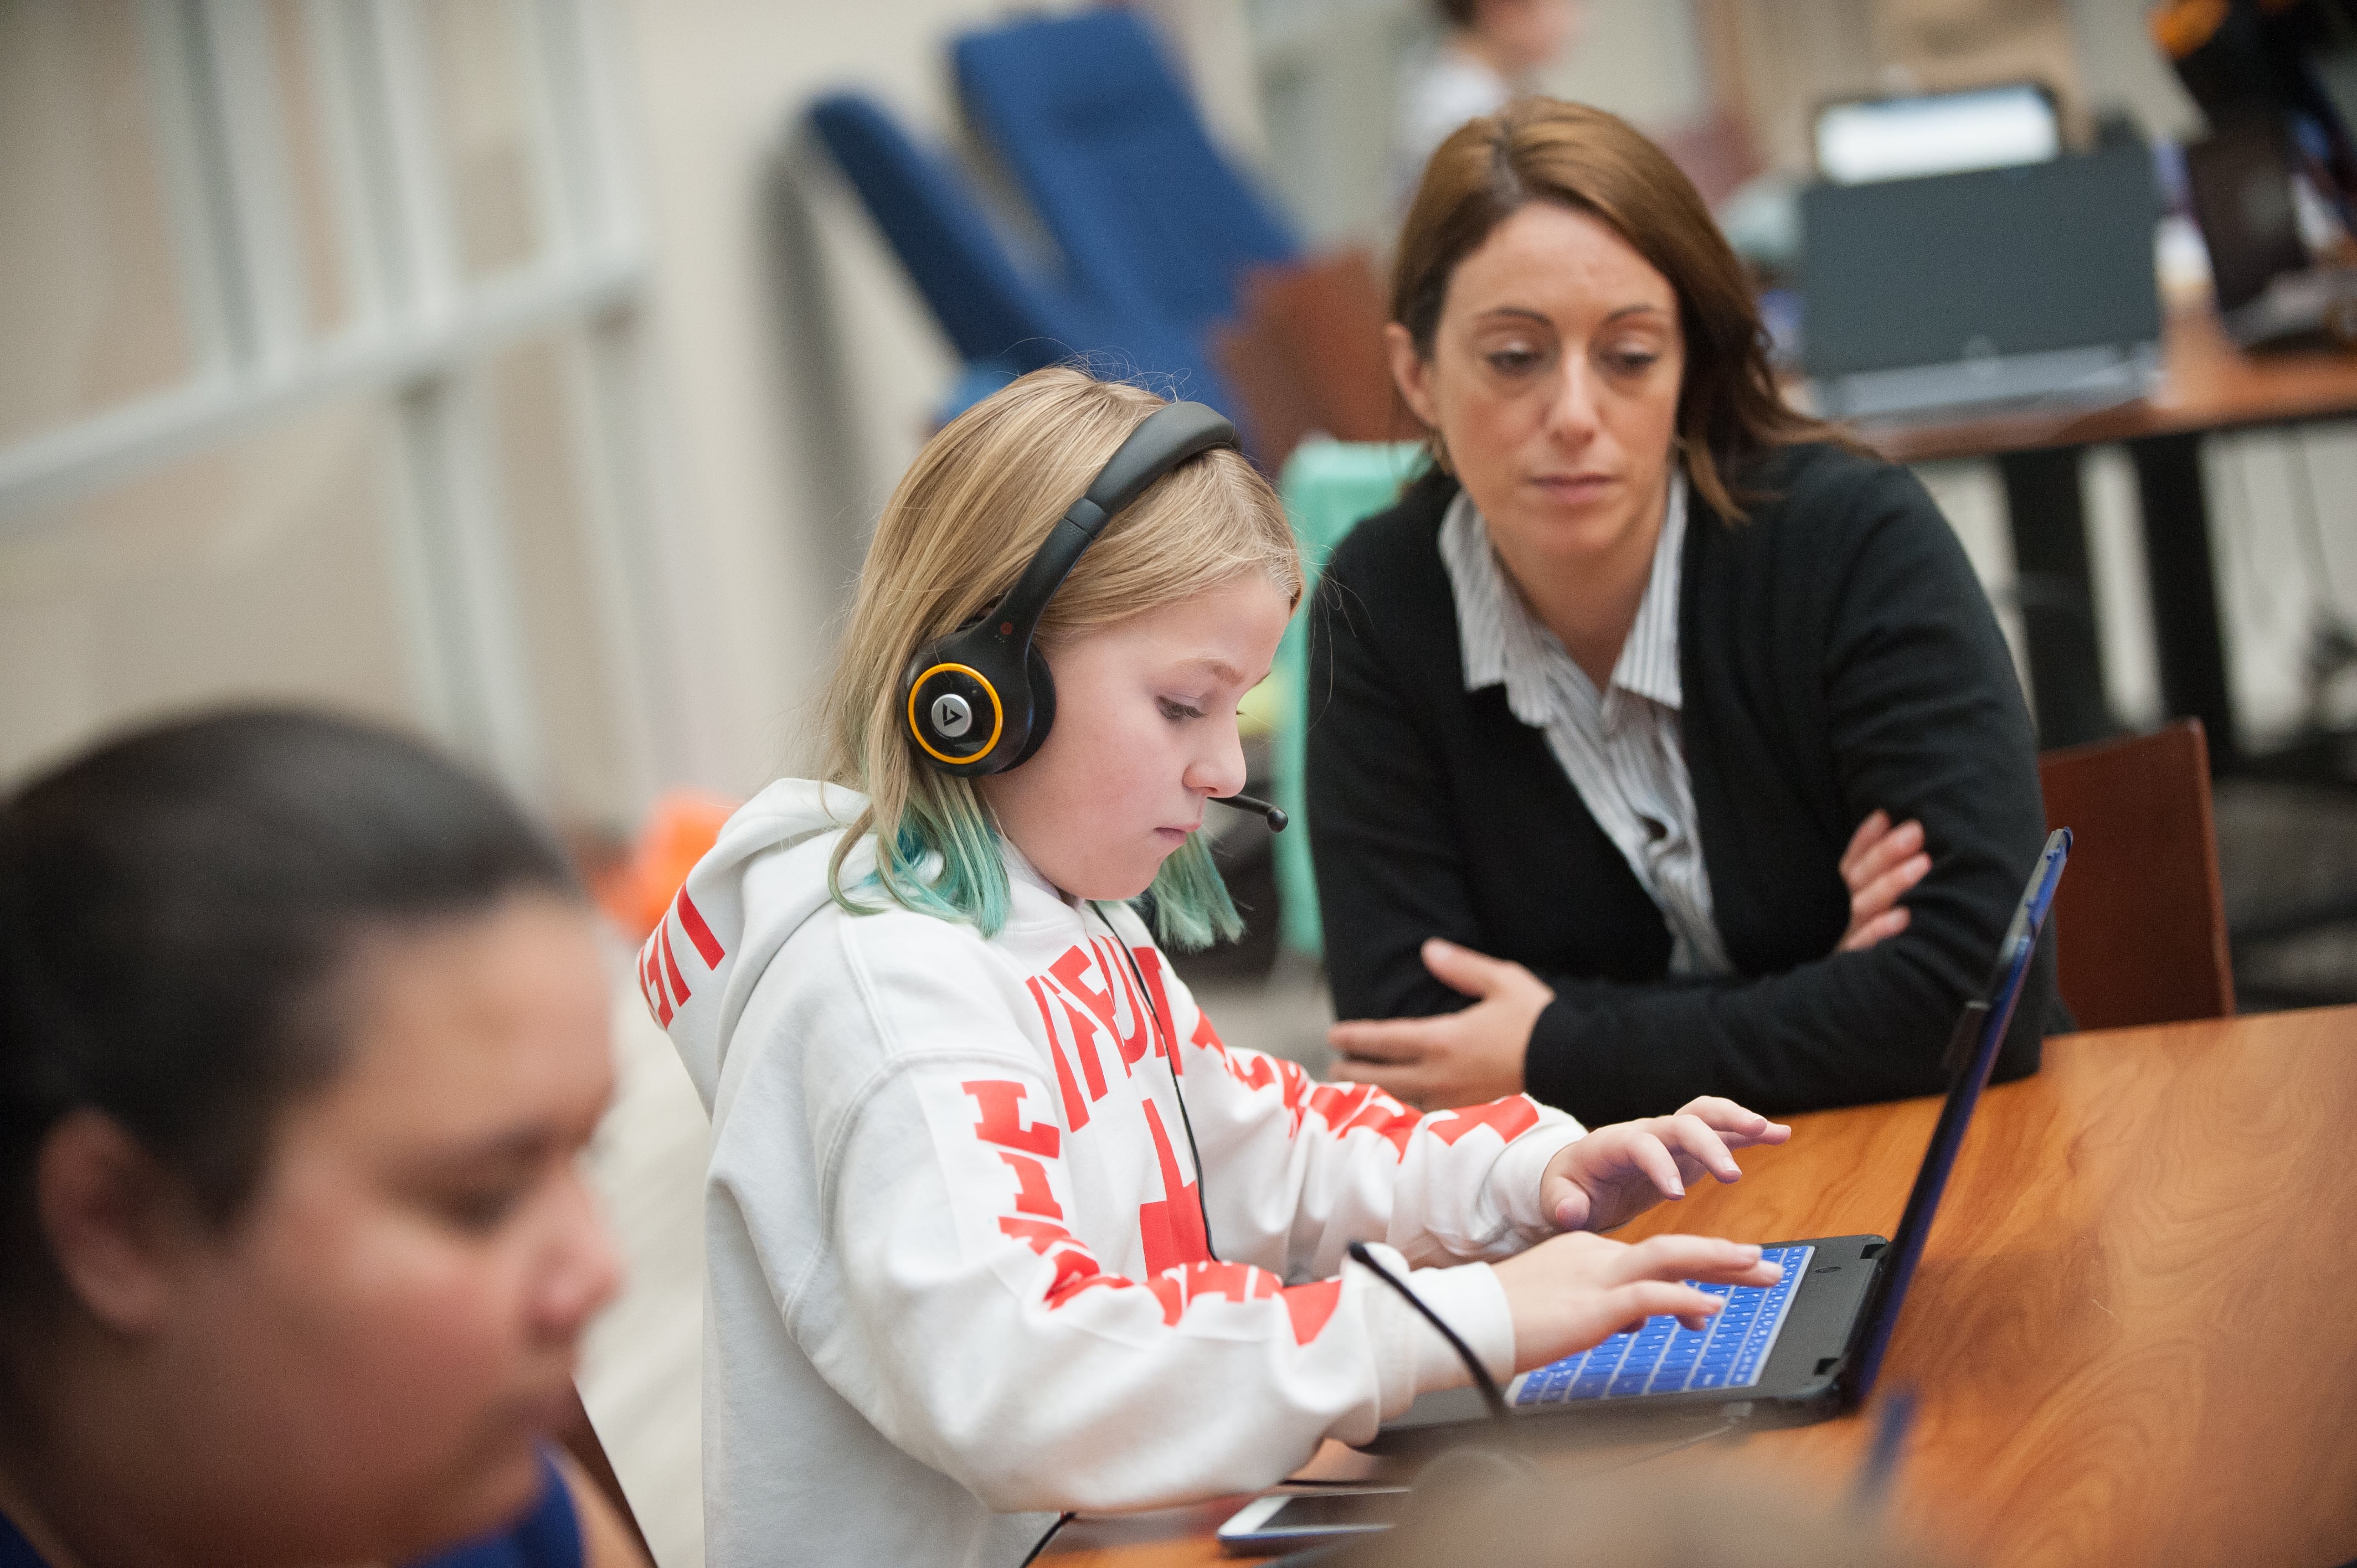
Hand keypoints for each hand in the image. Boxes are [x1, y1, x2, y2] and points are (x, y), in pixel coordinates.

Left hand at [1325, 938, 1551, 1108]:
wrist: (1574, 1065)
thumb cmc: (1537, 1019)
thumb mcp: (1501, 981)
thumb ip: (1461, 967)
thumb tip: (1428, 950)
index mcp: (1443, 1041)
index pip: (1385, 1041)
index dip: (1355, 1038)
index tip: (1333, 1035)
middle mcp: (1441, 1074)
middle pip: (1384, 1077)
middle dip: (1355, 1071)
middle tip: (1334, 1067)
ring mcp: (1455, 1099)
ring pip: (1403, 1099)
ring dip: (1377, 1092)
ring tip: (1360, 1087)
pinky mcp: (1472, 1113)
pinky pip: (1427, 1113)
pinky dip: (1406, 1108)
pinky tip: (1403, 1105)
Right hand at [1491, 1231, 1785, 1371]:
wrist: (1463, 1320)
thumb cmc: (1500, 1320)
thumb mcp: (1560, 1310)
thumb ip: (1600, 1309)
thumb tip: (1633, 1322)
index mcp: (1586, 1253)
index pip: (1652, 1259)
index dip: (1695, 1273)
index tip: (1721, 1291)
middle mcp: (1596, 1255)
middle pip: (1673, 1250)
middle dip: (1725, 1257)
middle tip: (1767, 1265)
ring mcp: (1596, 1277)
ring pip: (1670, 1258)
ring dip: (1719, 1264)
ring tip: (1757, 1269)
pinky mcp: (1593, 1303)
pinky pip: (1649, 1296)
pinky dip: (1684, 1300)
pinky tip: (1710, 1308)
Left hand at [1541, 1097, 1792, 1233]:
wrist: (1582, 1174)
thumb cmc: (1571, 1187)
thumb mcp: (1557, 1198)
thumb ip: (1562, 1204)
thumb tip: (1568, 1211)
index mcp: (1615, 1145)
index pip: (1642, 1146)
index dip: (1659, 1166)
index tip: (1676, 1194)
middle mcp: (1648, 1133)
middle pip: (1682, 1125)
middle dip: (1707, 1145)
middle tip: (1730, 1175)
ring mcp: (1672, 1137)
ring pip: (1707, 1116)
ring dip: (1738, 1121)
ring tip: (1771, 1131)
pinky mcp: (1691, 1149)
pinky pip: (1723, 1132)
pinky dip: (1750, 1131)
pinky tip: (1781, 1134)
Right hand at [1837, 810, 1929, 954]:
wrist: (1834, 1004)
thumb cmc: (1860, 943)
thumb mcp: (1859, 905)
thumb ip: (1867, 869)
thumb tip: (1885, 821)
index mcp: (1842, 897)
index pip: (1852, 862)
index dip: (1866, 839)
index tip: (1885, 816)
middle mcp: (1844, 915)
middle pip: (1861, 878)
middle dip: (1887, 853)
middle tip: (1915, 832)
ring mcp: (1848, 939)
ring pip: (1865, 906)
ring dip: (1892, 884)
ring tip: (1922, 864)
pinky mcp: (1853, 964)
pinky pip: (1866, 946)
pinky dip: (1881, 931)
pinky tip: (1903, 917)